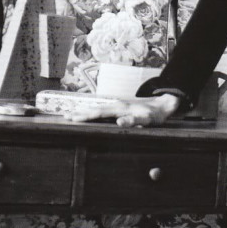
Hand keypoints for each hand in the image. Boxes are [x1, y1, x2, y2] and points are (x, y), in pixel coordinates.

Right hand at [67, 93, 182, 125]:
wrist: (161, 105)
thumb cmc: (154, 115)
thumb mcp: (146, 120)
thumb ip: (134, 121)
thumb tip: (119, 122)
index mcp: (119, 108)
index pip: (99, 112)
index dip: (86, 116)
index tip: (73, 118)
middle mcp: (116, 105)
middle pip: (95, 109)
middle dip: (80, 113)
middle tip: (65, 116)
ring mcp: (117, 106)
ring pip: (97, 109)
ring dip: (84, 111)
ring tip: (71, 114)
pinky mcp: (119, 109)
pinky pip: (102, 110)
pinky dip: (92, 112)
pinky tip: (88, 114)